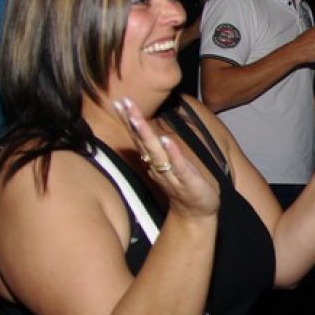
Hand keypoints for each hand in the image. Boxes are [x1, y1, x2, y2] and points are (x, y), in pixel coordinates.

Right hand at [112, 98, 219, 219]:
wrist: (195, 213)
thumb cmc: (181, 185)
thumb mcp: (165, 164)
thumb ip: (154, 150)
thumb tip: (141, 132)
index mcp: (154, 160)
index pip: (139, 137)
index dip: (129, 120)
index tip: (118, 101)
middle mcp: (158, 166)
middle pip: (143, 141)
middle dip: (133, 122)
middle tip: (123, 103)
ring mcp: (172, 173)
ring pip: (156, 153)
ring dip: (146, 135)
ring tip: (136, 118)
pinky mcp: (187, 181)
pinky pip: (178, 166)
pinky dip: (172, 153)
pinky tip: (165, 140)